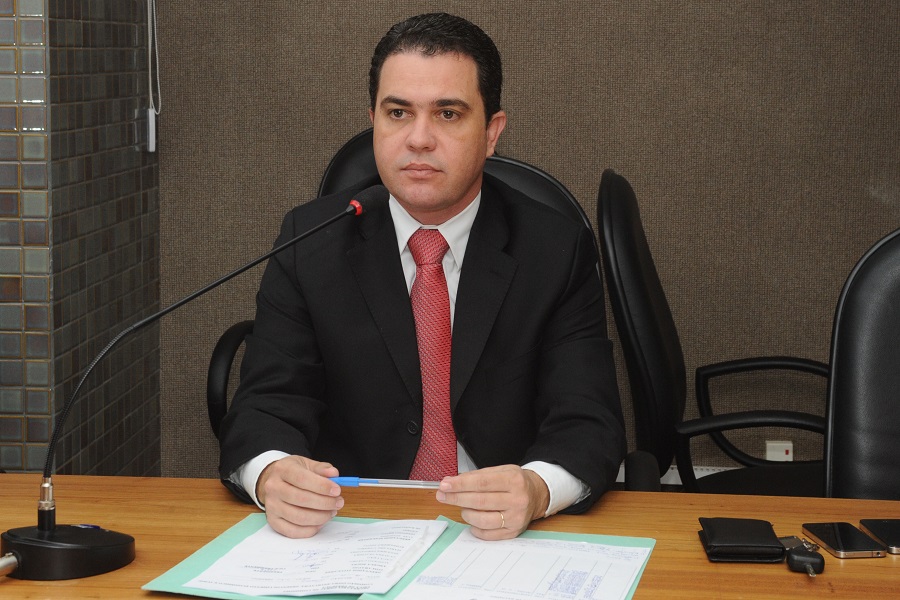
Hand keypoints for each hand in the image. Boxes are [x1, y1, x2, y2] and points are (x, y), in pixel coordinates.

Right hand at [256, 455, 341, 537]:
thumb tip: (334, 474)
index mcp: (282, 469)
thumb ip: (321, 468)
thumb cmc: (294, 473)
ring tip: (331, 512)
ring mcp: (271, 506)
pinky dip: (309, 530)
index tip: (336, 491)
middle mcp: (273, 487)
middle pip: (301, 499)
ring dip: (320, 517)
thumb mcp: (306, 464)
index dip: (322, 486)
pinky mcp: (272, 521)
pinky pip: (292, 531)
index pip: (302, 479)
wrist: (274, 482)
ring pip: (298, 517)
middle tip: (338, 502)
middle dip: (325, 503)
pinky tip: (320, 522)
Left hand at [435, 465, 549, 539]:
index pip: (482, 483)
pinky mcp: (513, 532)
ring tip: (463, 507)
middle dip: (456, 498)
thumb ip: (477, 476)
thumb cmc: (514, 482)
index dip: (460, 484)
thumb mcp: (501, 470)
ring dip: (466, 513)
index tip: (445, 485)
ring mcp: (516, 518)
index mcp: (514, 480)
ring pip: (482, 520)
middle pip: (480, 501)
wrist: (537, 495)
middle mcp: (517, 500)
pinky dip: (475, 527)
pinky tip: (472, 519)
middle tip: (442, 495)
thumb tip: (451, 482)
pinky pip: (487, 534)